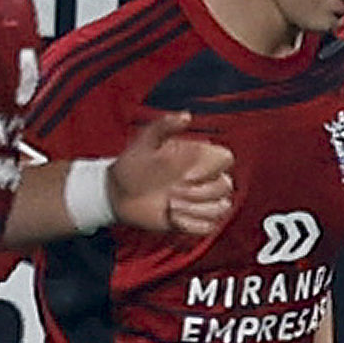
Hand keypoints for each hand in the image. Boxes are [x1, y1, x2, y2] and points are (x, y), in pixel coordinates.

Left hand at [109, 111, 235, 241]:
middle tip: (172, 193)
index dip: (210, 168)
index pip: (225, 159)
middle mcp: (203, 178)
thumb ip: (165, 125)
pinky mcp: (193, 220)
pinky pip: (209, 226)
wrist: (117, 193)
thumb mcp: (145, 141)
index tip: (187, 174)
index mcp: (198, 156)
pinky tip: (172, 217)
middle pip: (225, 186)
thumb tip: (187, 116)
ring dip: (196, 209)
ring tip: (171, 206)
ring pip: (221, 208)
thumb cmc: (131, 165)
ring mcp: (199, 200)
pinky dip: (192, 224)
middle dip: (200, 193)